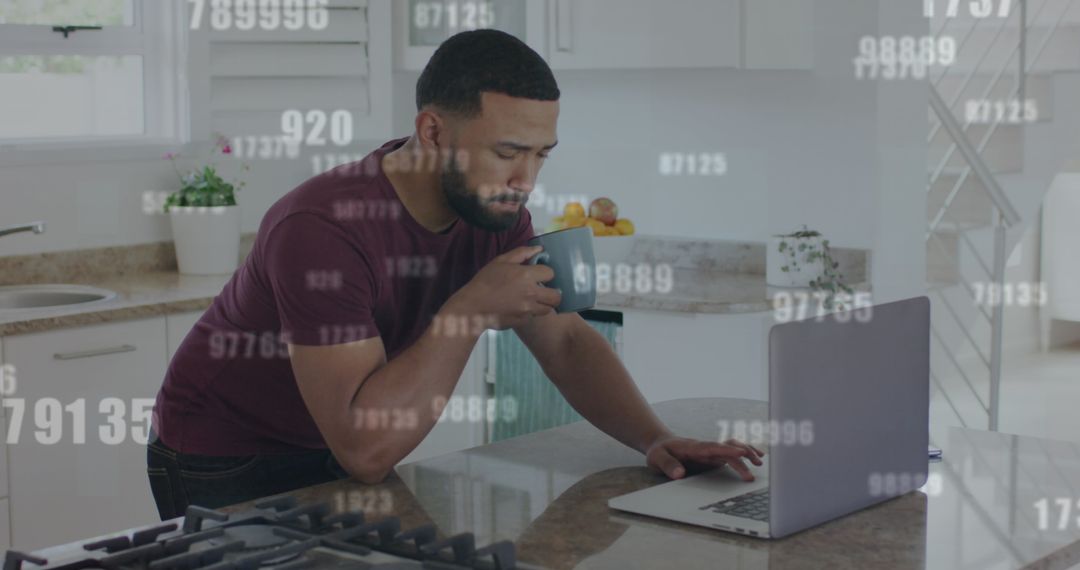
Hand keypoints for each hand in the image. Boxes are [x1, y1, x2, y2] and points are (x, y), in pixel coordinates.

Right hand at [443, 245, 561, 330]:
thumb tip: (539, 249)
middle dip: (552, 292)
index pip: (551, 273)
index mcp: (526, 275)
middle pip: (556, 296)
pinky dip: (531, 313)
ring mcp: (528, 309)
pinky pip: (534, 316)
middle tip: (543, 290)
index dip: (545, 273)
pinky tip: (521, 308)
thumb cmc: (485, 281)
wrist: (472, 307)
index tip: (538, 275)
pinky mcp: (523, 321)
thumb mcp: (500, 261)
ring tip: (534, 300)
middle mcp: (531, 293)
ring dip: (544, 304)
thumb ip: (522, 253)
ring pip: (549, 309)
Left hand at [645, 435, 764, 480]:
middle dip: (740, 458)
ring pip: (732, 448)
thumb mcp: (656, 458)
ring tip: (760, 463)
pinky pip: (732, 454)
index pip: (712, 447)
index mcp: (693, 447)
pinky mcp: (713, 457)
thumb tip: (679, 474)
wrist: (660, 445)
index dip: (726, 450)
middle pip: (726, 449)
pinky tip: (756, 457)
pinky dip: (744, 454)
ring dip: (746, 452)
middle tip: (750, 474)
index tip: (740, 453)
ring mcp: (711, 452)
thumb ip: (668, 465)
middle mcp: (705, 448)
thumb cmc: (659, 452)